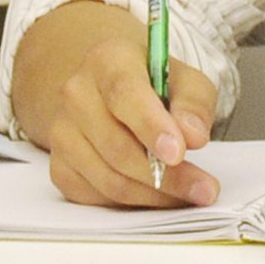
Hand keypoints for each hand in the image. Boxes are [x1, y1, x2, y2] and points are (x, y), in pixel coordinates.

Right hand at [8, 0, 222, 208]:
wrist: (110, 95)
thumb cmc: (152, 86)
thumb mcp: (185, 80)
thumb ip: (194, 104)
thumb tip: (192, 136)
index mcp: (107, 61)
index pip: (124, 94)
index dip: (150, 126)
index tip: (178, 153)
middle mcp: (76, 94)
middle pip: (117, 147)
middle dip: (167, 176)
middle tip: (204, 189)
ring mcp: (62, 132)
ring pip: (109, 179)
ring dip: (155, 195)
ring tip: (189, 194)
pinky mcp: (60, 166)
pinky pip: (98, 197)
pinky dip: (133, 203)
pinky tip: (158, 195)